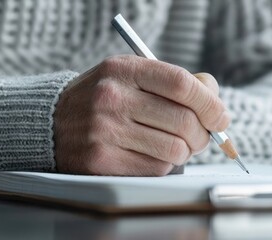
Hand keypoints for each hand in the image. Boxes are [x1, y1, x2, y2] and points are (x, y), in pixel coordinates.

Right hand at [53, 55, 228, 175]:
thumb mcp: (132, 76)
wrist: (50, 123)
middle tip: (202, 136)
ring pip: (174, 149)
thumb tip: (215, 100)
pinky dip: (163, 165)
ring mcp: (103, 130)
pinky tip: (150, 155)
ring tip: (174, 145)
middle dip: (202, 133)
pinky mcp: (100, 160)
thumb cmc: (104, 99)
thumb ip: (174, 82)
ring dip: (183, 151)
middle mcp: (111, 98)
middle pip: (184, 120)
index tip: (221, 116)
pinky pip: (156, 169)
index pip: (182, 84)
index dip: (210, 103)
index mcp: (123, 69)